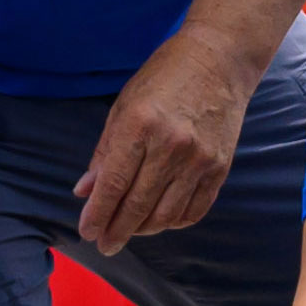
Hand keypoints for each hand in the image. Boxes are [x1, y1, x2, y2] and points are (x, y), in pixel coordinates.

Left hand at [76, 24, 256, 254]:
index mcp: (140, 125)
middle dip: (117, 231)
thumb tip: (85, 192)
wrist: (220, 60)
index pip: (113, 183)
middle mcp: (172, 146)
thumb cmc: (164, 77)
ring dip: (144, 229)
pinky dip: (175, 222)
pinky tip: (160, 220)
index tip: (87, 232)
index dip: (98, 214)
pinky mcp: (221, 167)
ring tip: (131, 231)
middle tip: (106, 245)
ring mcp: (200, 159)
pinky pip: (195, 209)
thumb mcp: (124, 107)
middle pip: (138, 205)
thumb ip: (105, 152)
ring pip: (166, 214)